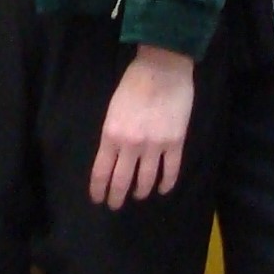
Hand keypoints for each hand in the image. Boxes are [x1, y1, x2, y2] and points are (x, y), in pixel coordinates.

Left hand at [89, 46, 194, 208]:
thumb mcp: (113, 109)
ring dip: (140, 192)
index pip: (101, 171)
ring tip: (138, 195)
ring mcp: (155, 146)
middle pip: (121, 181)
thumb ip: (112, 134)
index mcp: (111, 135)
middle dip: (116, 197)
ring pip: (146, 180)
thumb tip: (113, 155)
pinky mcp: (175, 143)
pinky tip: (162, 189)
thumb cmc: (134, 83)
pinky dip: (166, 184)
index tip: (98, 199)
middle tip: (115, 205)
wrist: (163, 68)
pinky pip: (170, 171)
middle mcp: (131, 145)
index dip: (99, 189)